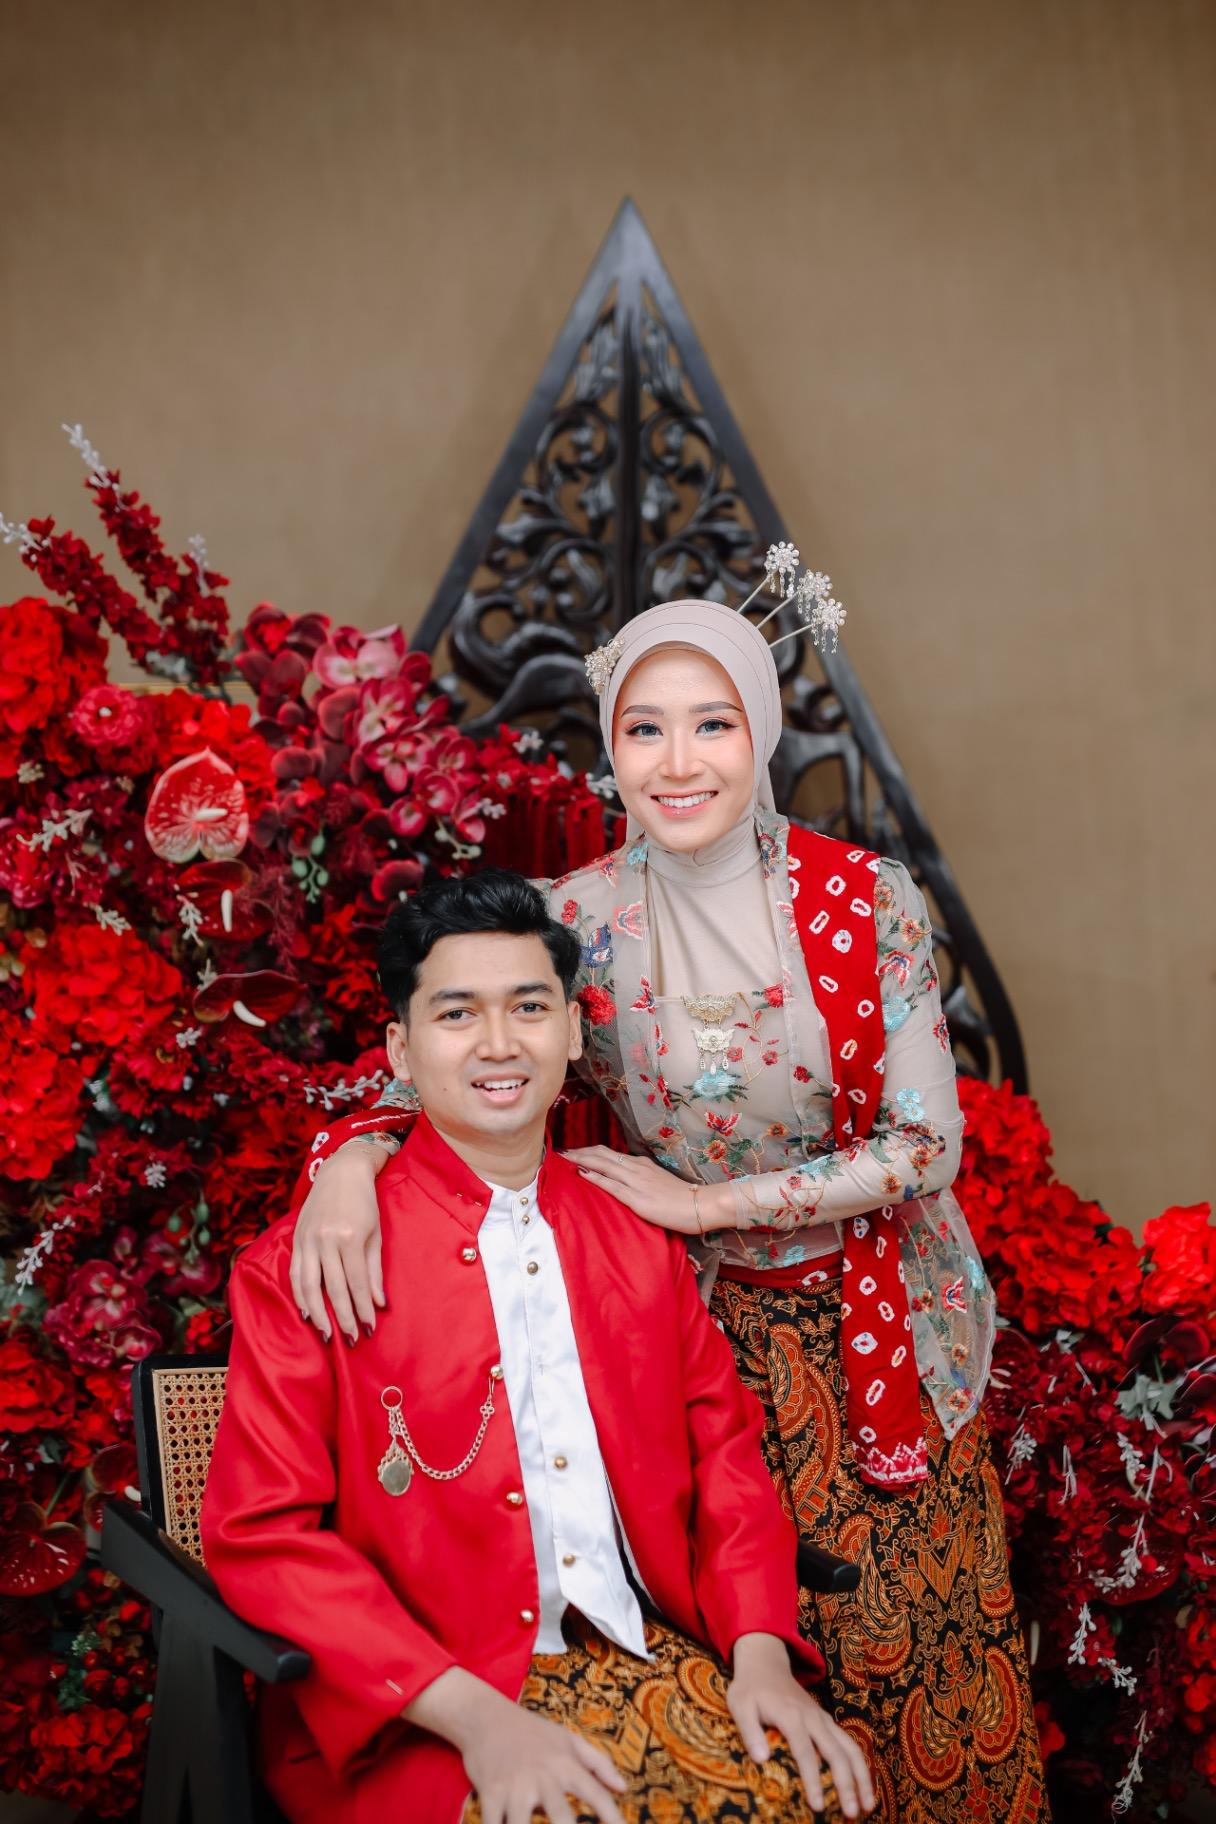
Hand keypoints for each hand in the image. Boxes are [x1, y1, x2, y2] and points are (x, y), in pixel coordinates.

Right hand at [289, 1140, 388, 1343]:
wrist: (340, 1172)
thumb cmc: (364, 1203)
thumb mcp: (375, 1234)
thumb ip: (374, 1270)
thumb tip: (379, 1303)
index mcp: (349, 1238)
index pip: (356, 1283)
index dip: (362, 1309)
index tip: (368, 1329)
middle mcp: (326, 1240)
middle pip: (332, 1289)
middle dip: (342, 1317)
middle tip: (349, 1339)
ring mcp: (308, 1240)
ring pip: (308, 1285)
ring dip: (317, 1313)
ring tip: (326, 1333)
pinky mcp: (296, 1239)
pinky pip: (295, 1273)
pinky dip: (299, 1295)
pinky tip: (307, 1312)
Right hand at [461, 1690, 626, 1823]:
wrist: (485, 1715)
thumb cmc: (532, 1731)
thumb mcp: (568, 1739)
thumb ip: (598, 1763)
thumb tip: (623, 1787)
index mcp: (565, 1764)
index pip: (595, 1794)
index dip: (612, 1817)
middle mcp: (542, 1776)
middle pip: (561, 1817)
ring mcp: (514, 1786)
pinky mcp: (490, 1793)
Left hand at [563, 1145, 728, 1234]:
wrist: (700, 1205)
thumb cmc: (681, 1197)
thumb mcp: (658, 1181)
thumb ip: (641, 1178)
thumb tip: (623, 1178)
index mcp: (640, 1164)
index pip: (609, 1153)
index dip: (588, 1151)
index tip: (572, 1151)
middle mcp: (636, 1168)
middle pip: (601, 1154)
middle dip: (579, 1152)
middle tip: (560, 1152)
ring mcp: (636, 1182)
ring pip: (603, 1164)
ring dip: (581, 1160)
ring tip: (564, 1158)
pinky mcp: (637, 1198)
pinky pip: (611, 1185)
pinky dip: (594, 1177)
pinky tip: (581, 1173)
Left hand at [728, 1633, 873, 1819]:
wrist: (766, 1664)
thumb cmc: (750, 1689)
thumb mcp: (740, 1705)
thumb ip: (749, 1731)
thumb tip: (761, 1760)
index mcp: (791, 1715)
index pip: (805, 1752)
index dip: (813, 1780)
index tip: (817, 1807)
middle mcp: (813, 1718)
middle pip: (837, 1753)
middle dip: (847, 1785)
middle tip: (852, 1814)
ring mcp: (824, 1719)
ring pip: (851, 1748)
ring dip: (862, 1777)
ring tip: (868, 1806)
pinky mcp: (827, 1722)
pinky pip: (850, 1743)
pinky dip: (861, 1765)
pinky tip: (865, 1787)